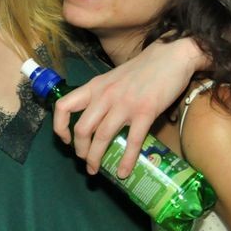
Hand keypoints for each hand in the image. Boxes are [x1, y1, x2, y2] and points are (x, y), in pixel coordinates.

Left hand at [54, 38, 204, 176]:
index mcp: (94, 87)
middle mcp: (104, 96)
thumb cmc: (141, 69)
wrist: (170, 57)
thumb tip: (96, 121)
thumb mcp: (112, 79)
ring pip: (101, 138)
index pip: (63, 106)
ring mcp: (124, 104)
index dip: (59, 126)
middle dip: (80, 151)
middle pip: (81, 129)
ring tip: (96, 170)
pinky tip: (123, 172)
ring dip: (95, 159)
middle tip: (85, 161)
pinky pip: (131, 142)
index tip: (65, 140)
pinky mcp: (144, 112)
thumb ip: (101, 96)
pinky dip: (126, 161)